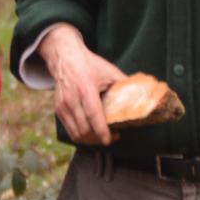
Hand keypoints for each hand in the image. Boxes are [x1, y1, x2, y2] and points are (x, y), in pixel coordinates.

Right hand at [38, 26, 125, 145]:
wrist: (65, 58)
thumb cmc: (88, 64)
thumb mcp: (108, 71)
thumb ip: (123, 83)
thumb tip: (140, 94)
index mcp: (86, 89)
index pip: (93, 115)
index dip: (101, 131)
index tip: (110, 139)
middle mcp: (72, 99)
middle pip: (84, 129)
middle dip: (99, 139)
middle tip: (111, 138)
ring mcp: (63, 106)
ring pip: (76, 134)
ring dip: (90, 140)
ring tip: (101, 137)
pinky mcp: (59, 110)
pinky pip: (69, 131)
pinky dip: (81, 136)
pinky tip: (90, 134)